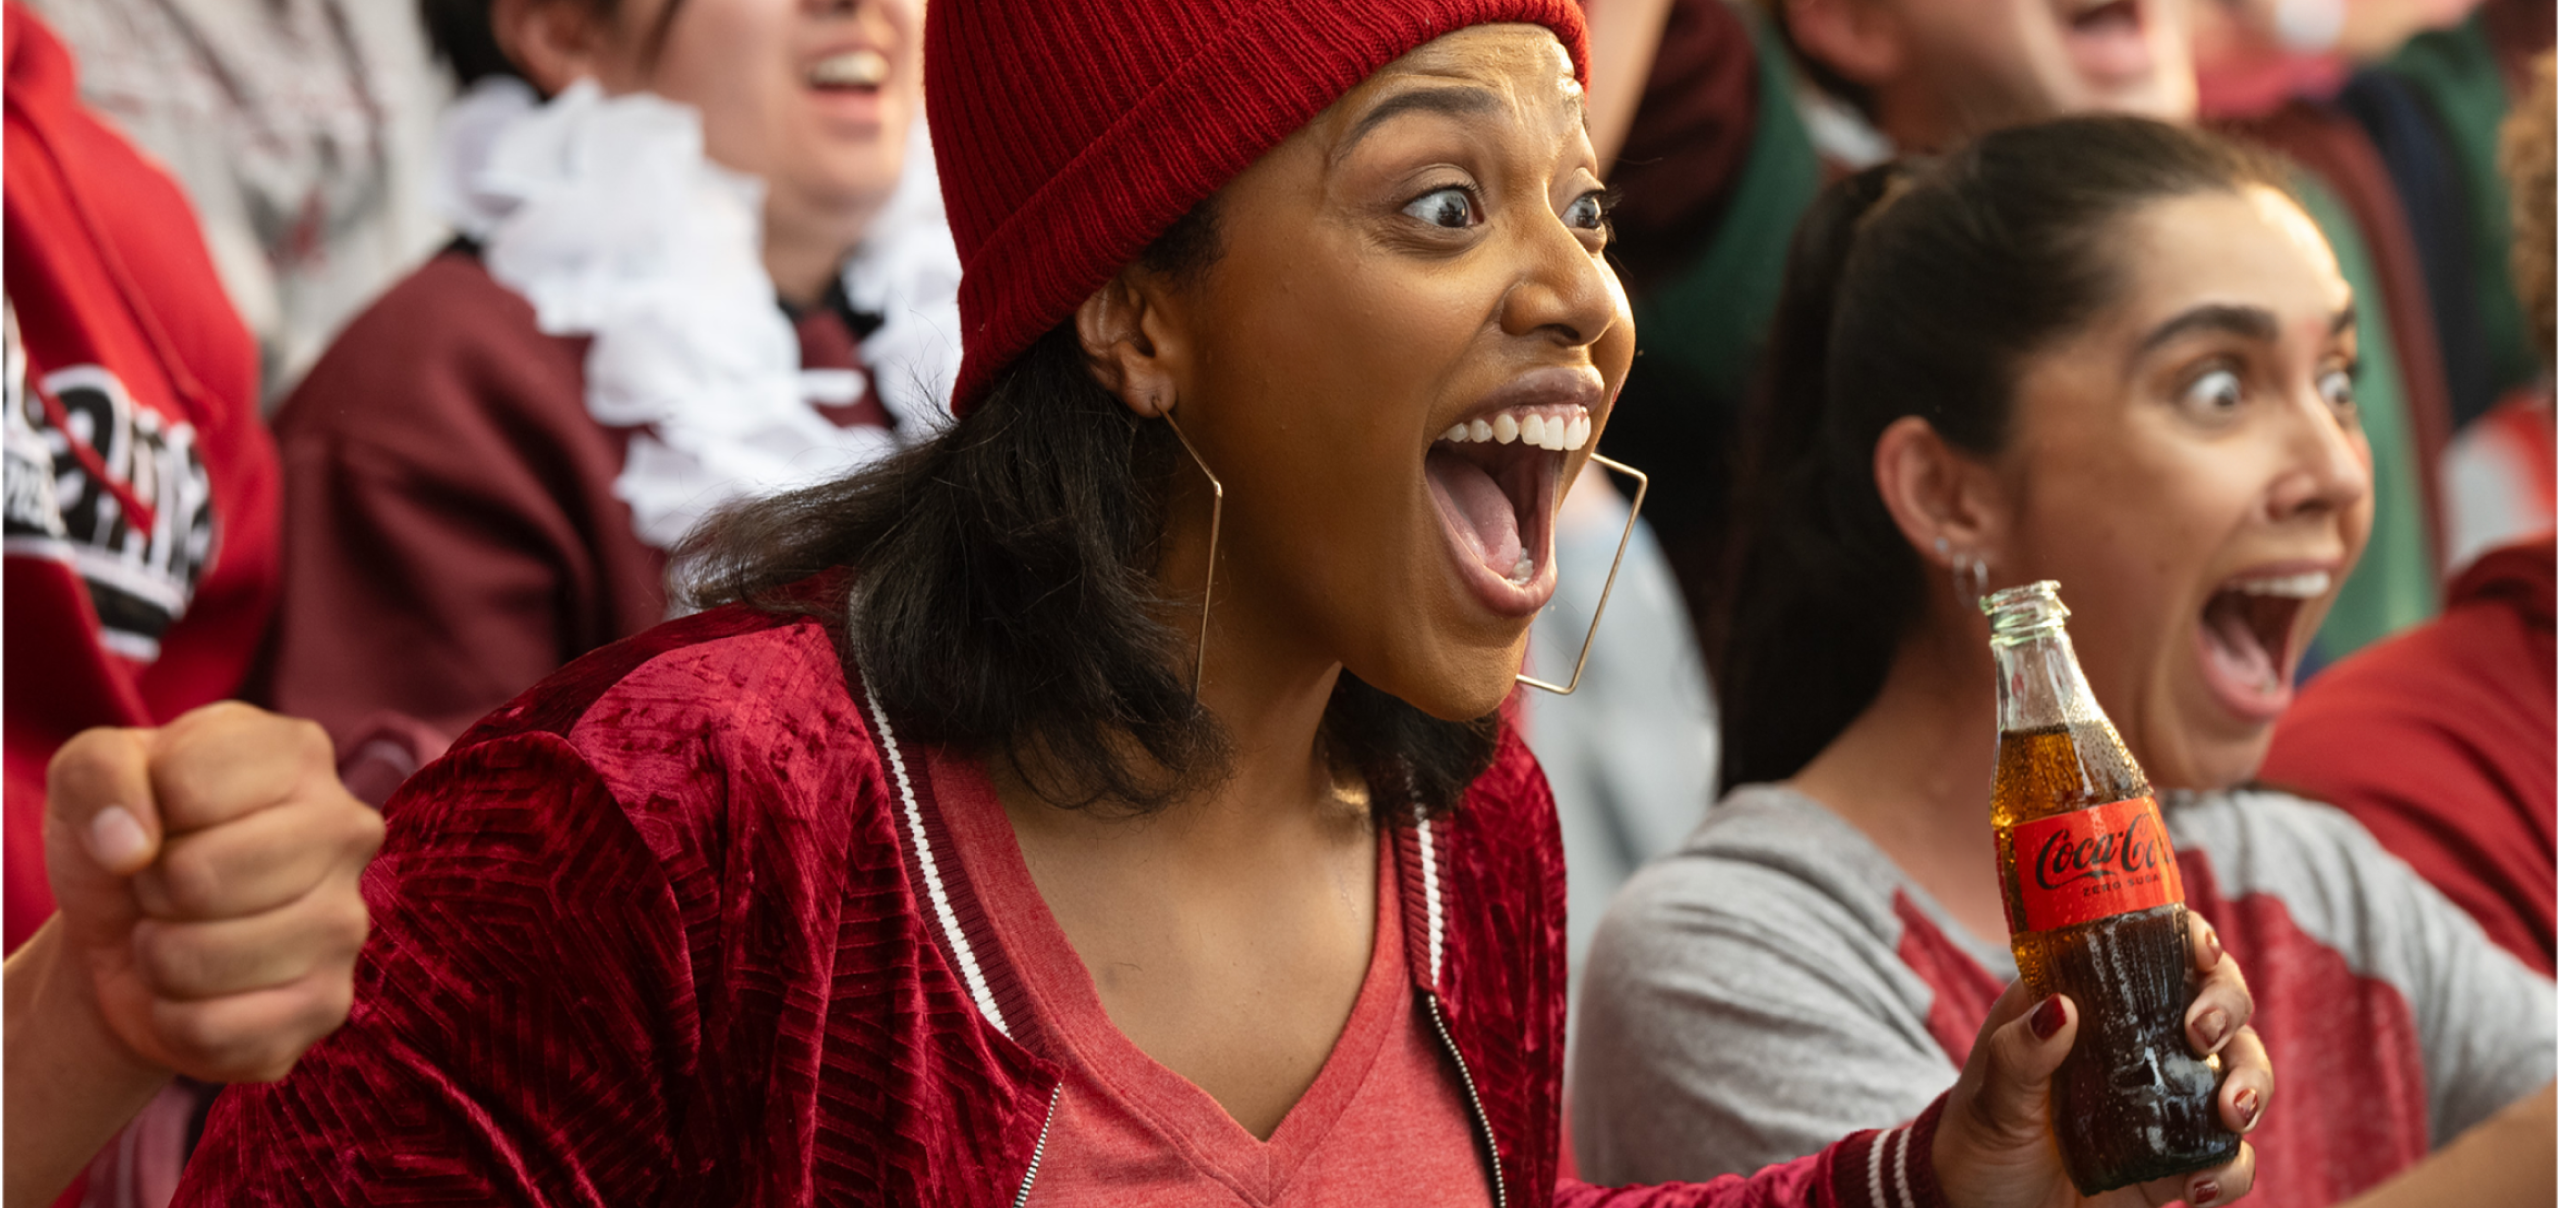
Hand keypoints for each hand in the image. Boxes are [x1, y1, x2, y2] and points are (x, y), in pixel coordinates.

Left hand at [44, 702, 383, 1081]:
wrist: (134, 932)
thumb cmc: (126, 837)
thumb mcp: (89, 776)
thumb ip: (98, 772)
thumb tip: (130, 848)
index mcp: (301, 754)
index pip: (189, 785)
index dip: (137, 811)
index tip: (154, 820)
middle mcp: (347, 830)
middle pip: (199, 876)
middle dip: (151, 890)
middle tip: (164, 885)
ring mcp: (348, 922)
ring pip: (202, 959)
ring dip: (158, 958)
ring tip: (179, 934)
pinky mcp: (329, 1004)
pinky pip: (214, 1030)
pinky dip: (175, 1020)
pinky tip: (200, 991)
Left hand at [1934, 913, 2270, 1207]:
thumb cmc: (1978, 1143)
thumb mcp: (1990, 1100)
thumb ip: (2018, 1056)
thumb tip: (2059, 1009)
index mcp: (2088, 1005)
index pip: (2151, 951)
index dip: (2188, 938)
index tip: (2198, 950)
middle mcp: (2137, 1044)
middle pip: (2214, 1003)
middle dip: (2227, 1008)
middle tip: (2203, 1035)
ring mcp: (2165, 1101)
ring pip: (2239, 1072)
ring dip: (2251, 1084)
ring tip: (2231, 1116)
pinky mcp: (2179, 1161)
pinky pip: (2230, 1158)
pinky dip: (2232, 1170)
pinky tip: (2199, 1188)